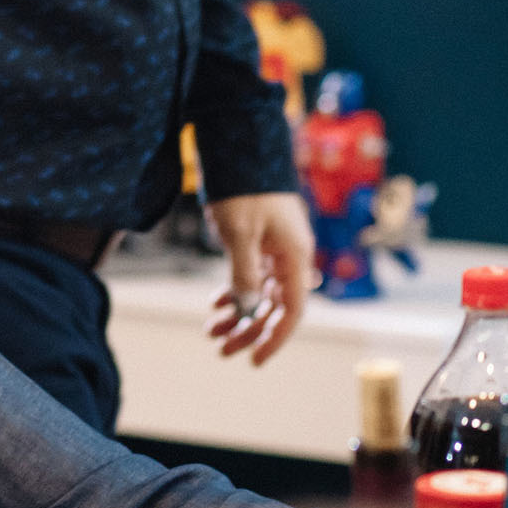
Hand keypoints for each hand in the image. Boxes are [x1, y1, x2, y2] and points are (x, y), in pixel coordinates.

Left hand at [204, 191, 315, 364]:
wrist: (240, 147)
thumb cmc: (243, 188)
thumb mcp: (240, 233)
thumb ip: (244, 273)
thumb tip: (246, 311)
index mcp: (295, 258)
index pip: (292, 311)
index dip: (274, 338)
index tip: (254, 359)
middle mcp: (291, 257)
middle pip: (274, 307)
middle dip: (248, 330)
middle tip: (220, 348)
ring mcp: (277, 250)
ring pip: (260, 294)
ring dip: (238, 313)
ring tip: (211, 330)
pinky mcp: (262, 242)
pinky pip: (252, 276)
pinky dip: (235, 291)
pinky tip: (216, 302)